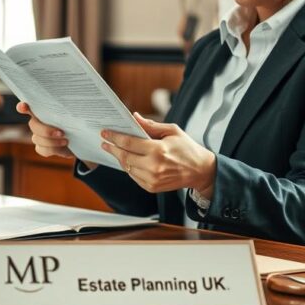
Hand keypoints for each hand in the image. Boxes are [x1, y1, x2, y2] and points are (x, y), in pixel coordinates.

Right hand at [16, 102, 77, 161]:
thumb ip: (68, 113)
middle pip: (33, 125)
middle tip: (61, 133)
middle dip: (46, 131)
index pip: (28, 107)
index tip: (23, 106)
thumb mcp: (75, 117)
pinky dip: (53, 149)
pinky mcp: (41, 148)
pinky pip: (42, 149)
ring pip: (37, 139)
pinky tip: (62, 147)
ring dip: (52, 141)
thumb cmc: (76, 124)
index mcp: (43, 111)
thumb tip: (73, 107)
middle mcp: (38, 122)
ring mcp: (38, 136)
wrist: (80, 140)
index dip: (23, 107)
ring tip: (66, 141)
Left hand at [101, 113, 216, 197]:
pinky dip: (128, 167)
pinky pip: (133, 176)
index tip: (105, 133)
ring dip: (119, 158)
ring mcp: (152, 179)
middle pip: (124, 156)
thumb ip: (150, 125)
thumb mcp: (172, 131)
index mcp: (158, 150)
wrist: (200, 171)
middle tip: (104, 142)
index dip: (115, 137)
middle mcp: (153, 166)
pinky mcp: (152, 187)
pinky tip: (127, 160)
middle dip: (112, 148)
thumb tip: (134, 117)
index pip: (129, 143)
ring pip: (127, 167)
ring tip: (114, 149)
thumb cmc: (187, 148)